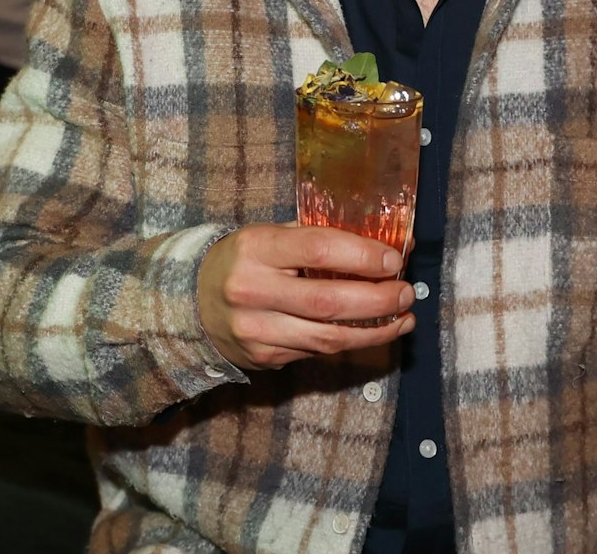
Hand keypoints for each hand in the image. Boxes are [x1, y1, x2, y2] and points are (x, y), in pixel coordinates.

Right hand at [197, 224, 414, 370]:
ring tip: (402, 317)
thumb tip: (385, 249)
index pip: (318, 250)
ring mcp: (256, 329)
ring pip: (328, 337)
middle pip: (329, 301)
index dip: (363, 255)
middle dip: (378, 300)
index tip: (393, 260)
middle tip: (406, 293)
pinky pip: (317, 351)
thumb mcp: (269, 238)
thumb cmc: (243, 261)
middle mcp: (252, 290)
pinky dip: (350, 342)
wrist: (190, 302)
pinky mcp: (264, 357)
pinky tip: (371, 331)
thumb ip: (319, 241)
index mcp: (255, 248)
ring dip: (375, 330)